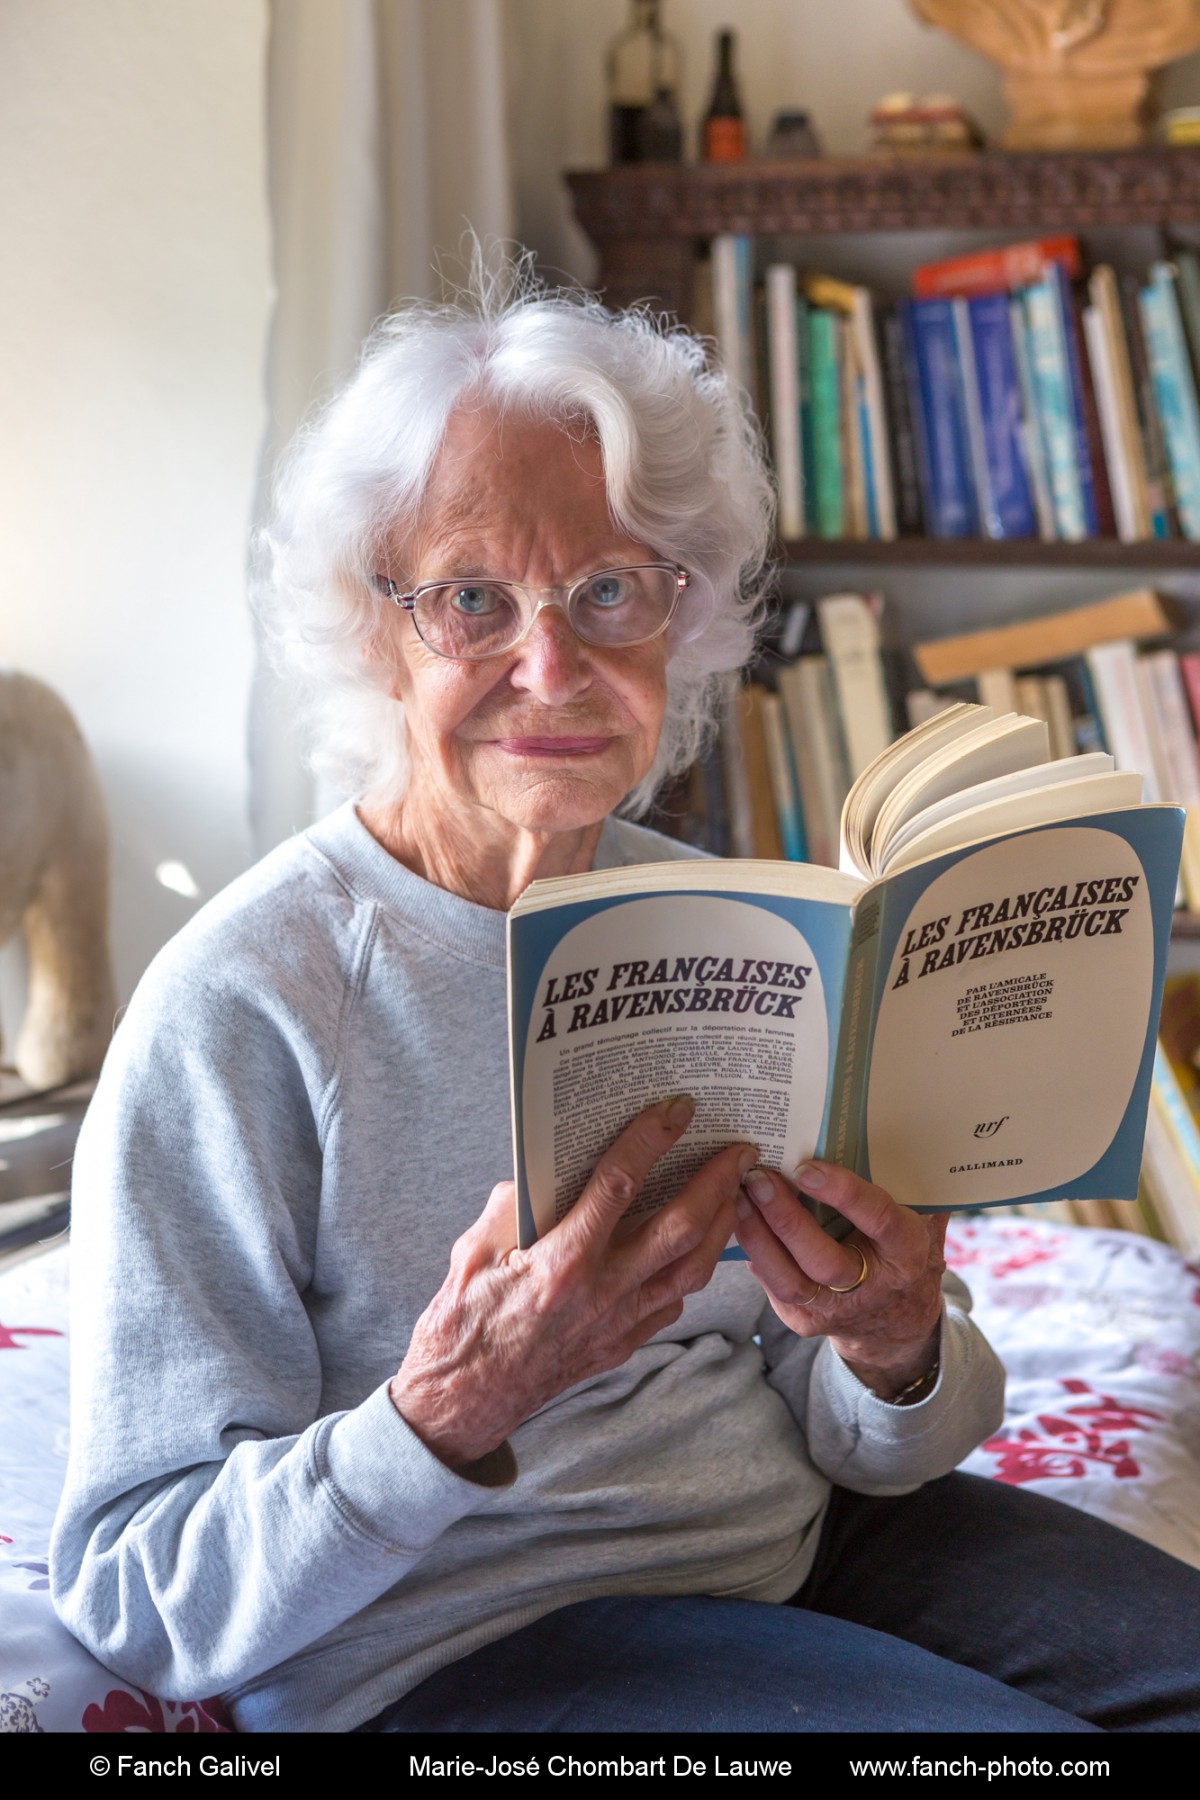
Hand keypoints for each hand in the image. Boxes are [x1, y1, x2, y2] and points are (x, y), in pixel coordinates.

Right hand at [389, 1097, 754, 1470]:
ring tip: (733, 1192)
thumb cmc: (463, 1320)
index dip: (651, 1139)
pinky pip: (672, 1303)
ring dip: (720, 1225)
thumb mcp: (473, 1247)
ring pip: (691, 1269)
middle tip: (739, 1148)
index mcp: (563, 1259)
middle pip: (681, 1227)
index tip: (675, 1109)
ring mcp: (619, 1322)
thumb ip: (513, 1203)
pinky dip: (689, 1270)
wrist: (465, 1398)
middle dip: (716, 1181)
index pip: (620, 1184)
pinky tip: (692, 1248)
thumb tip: (544, 1171)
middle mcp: (602, 1291)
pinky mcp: (623, 1344)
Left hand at [734, 1159, 947, 1401]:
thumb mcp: (918, 1215)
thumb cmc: (900, 1247)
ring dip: (759, 1237)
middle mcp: (873, 1286)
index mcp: (907, 1252)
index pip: (878, 1219)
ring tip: (738, 1198)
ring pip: (790, 1282)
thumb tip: (887, 1122)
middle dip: (786, 1219)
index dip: (843, 1193)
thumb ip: (906, 1180)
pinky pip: (774, 1288)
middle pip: (824, 1260)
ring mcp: (837, 1310)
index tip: (806, 1167)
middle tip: (758, 1179)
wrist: (895, 1318)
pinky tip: (738, 1222)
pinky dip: (755, 1254)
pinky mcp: (807, 1320)